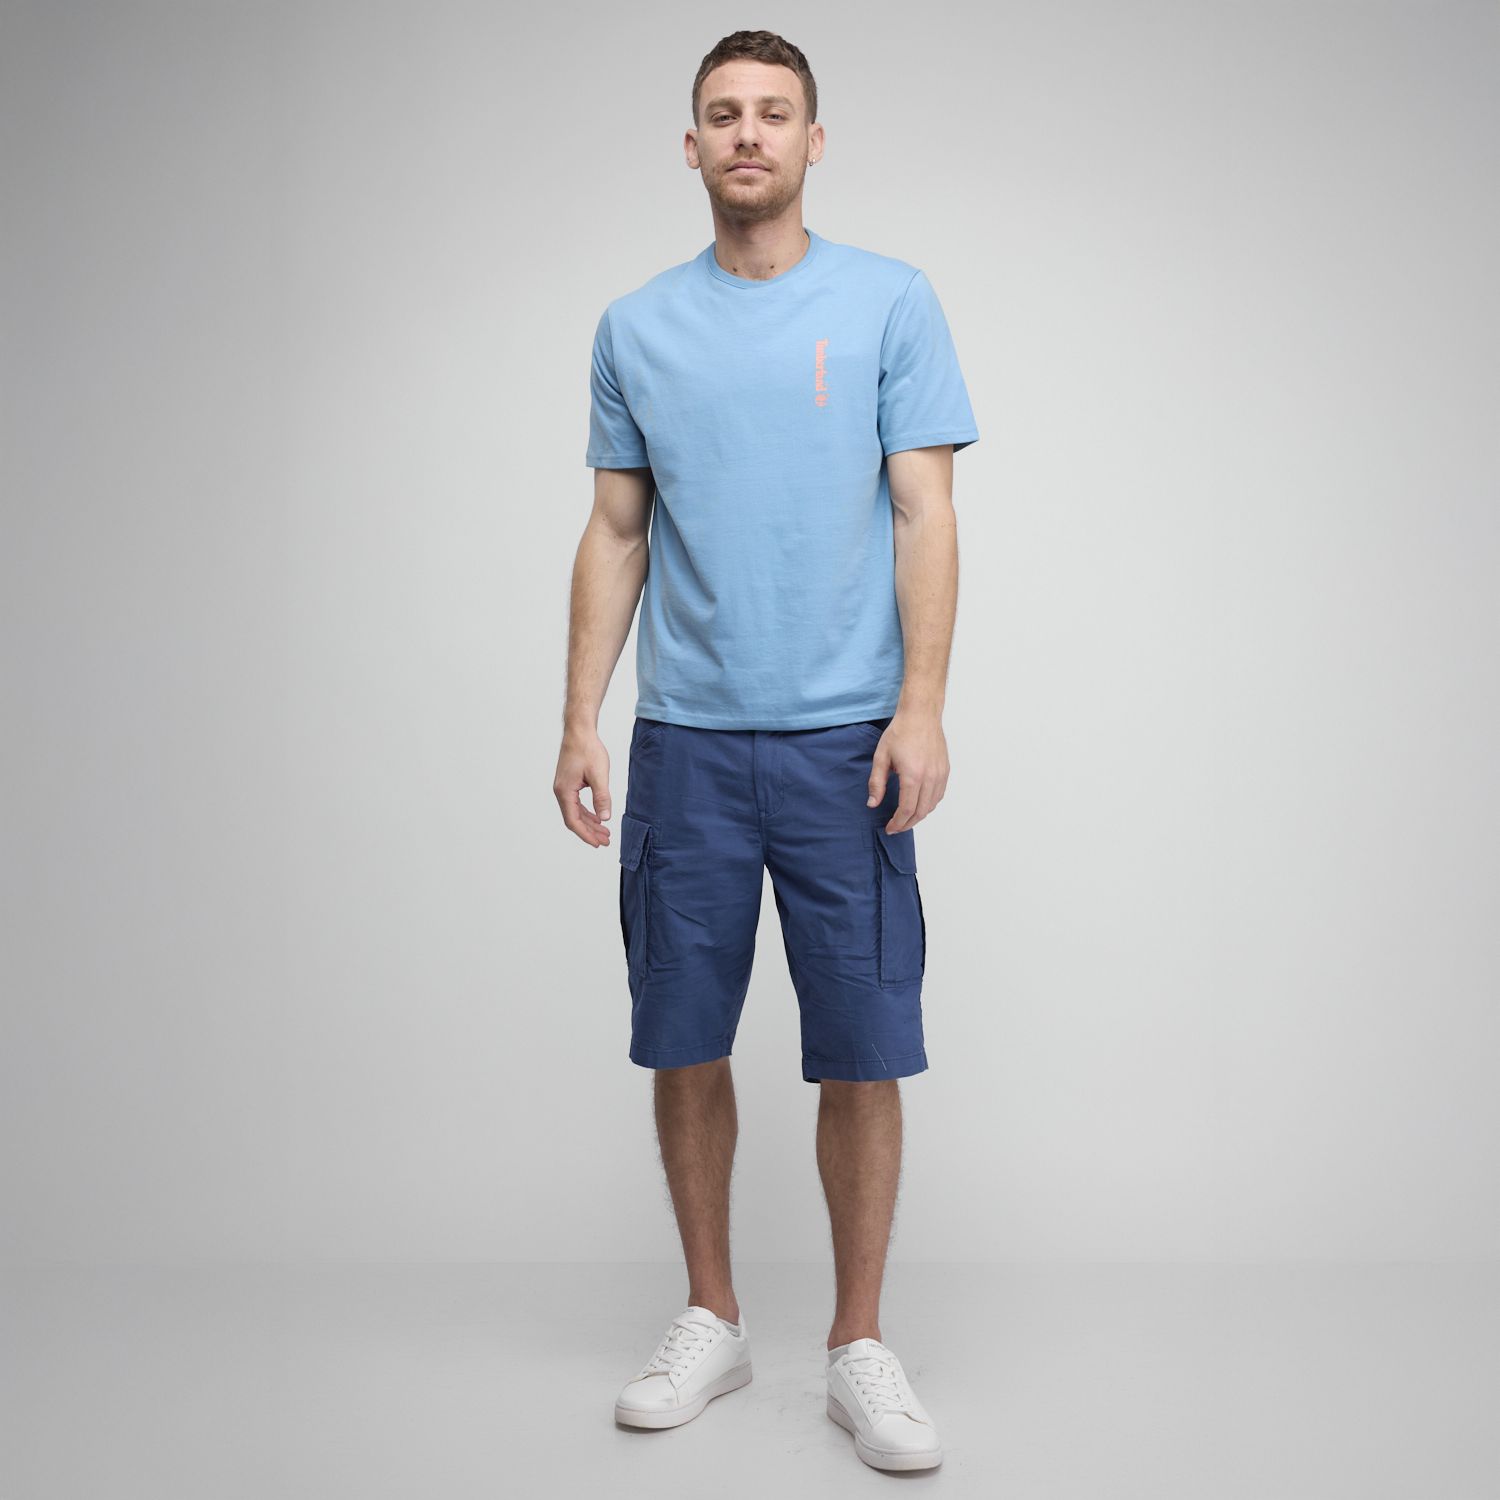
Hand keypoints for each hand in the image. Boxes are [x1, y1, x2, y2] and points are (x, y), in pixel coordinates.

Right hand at [554, 725, 611, 846]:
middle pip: (574, 819)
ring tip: (604, 832)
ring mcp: (563, 787)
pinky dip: (587, 812)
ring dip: (589, 823)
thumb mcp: (599, 775)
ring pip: (575, 812)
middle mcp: (561, 791)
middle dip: (590, 832)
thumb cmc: (588, 749)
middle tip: (605, 841)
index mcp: (565, 791)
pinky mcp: (568, 783)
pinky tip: (597, 817)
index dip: (586, 834)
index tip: (598, 843)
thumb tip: (605, 818)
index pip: (573, 821)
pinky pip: (576, 803)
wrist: (579, 731)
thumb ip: (602, 798)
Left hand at [866, 712, 948, 832]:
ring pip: (931, 806)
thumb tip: (872, 804)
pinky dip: (929, 805)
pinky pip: (939, 795)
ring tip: (906, 818)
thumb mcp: (881, 757)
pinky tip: (919, 805)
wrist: (921, 715)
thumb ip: (876, 783)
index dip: (897, 823)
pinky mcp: (945, 770)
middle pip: (921, 812)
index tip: (889, 828)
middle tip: (896, 827)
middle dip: (907, 824)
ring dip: (919, 816)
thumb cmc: (901, 732)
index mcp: (913, 776)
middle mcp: (930, 777)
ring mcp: (940, 774)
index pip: (906, 810)